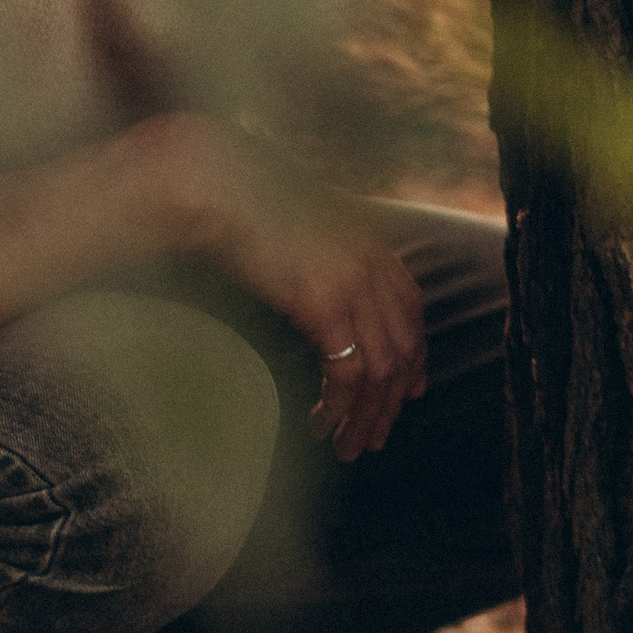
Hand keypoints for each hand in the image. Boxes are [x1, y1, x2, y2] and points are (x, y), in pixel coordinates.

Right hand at [163, 120, 428, 461]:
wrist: (216, 185)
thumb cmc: (246, 206)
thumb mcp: (303, 232)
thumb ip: (325, 261)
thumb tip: (324, 297)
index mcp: (372, 244)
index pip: (413, 311)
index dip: (416, 356)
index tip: (411, 391)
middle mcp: (372, 264)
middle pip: (403, 347)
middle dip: (392, 401)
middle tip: (372, 438)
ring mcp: (352, 282)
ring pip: (381, 369)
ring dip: (365, 416)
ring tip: (347, 447)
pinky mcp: (323, 303)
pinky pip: (347, 371)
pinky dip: (339, 406)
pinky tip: (319, 424)